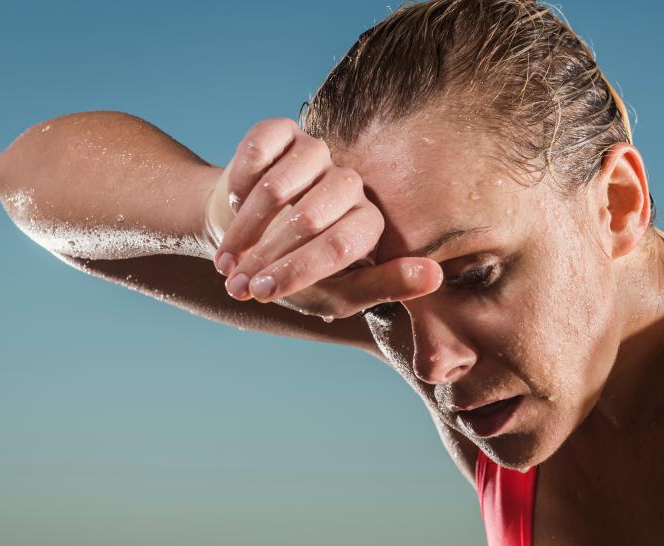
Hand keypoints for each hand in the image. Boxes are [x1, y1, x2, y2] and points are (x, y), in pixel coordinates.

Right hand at [207, 118, 441, 318]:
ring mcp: (317, 154)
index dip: (295, 271)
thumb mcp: (340, 293)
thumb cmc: (298, 274)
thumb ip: (384, 286)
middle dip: (265, 257)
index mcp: (368, 224)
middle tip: (237, 282)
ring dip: (244, 228)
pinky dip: (237, 184)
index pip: (339, 245)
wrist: (247, 239)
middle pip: (307, 218)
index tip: (262, 293)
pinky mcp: (283, 132)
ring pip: (278, 187)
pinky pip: (258, 149)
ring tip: (227, 257)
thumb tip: (436, 276)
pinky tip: (232, 205)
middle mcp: (349, 185)